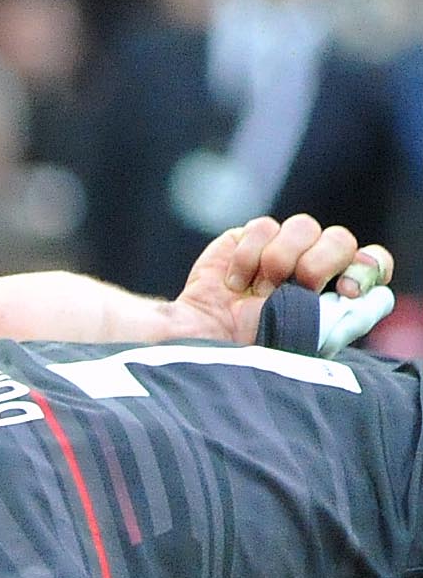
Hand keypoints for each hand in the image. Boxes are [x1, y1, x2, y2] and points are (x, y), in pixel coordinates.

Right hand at [172, 213, 394, 345]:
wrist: (197, 343)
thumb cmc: (249, 352)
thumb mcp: (306, 343)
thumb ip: (348, 319)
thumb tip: (381, 295)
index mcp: (329, 298)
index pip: (371, 263)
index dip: (365, 268)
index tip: (343, 291)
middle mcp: (308, 273)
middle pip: (341, 239)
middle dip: (320, 262)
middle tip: (296, 287)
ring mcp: (276, 255)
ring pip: (304, 225)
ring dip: (280, 259)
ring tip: (258, 290)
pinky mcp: (243, 243)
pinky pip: (264, 226)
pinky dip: (248, 255)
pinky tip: (233, 283)